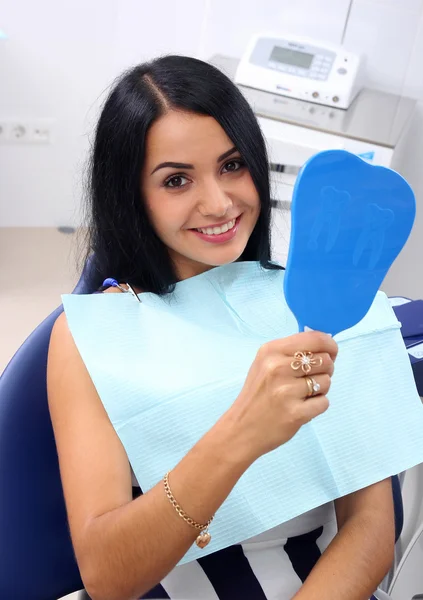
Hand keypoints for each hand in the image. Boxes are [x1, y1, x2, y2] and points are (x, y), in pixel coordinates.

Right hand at [228, 331, 337, 459]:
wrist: (241, 428)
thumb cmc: (257, 394)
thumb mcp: (265, 363)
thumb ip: (291, 352)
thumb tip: (326, 346)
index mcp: (271, 351)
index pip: (315, 338)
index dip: (330, 345)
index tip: (331, 353)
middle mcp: (278, 367)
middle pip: (325, 360)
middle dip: (325, 369)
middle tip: (310, 379)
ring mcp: (286, 391)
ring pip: (327, 381)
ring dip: (320, 389)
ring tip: (302, 395)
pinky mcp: (295, 413)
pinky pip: (324, 402)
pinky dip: (317, 406)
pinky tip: (301, 407)